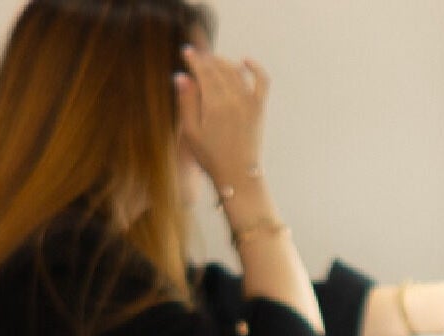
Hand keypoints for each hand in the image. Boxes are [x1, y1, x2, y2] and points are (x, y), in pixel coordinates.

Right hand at [174, 46, 268, 189]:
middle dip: (206, 59)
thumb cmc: (211, 157)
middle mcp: (234, 99)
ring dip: (223, 62)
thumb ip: (186, 102)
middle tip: (197, 56)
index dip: (194, 60)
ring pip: (235, 71)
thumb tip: (181, 76)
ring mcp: (249, 102)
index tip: (186, 52)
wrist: (238, 176)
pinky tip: (245, 61)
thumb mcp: (191, 131)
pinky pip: (261, 80)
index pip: (204, 72)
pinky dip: (255, 68)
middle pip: (218, 69)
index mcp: (215, 104)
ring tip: (212, 61)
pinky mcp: (259, 108)